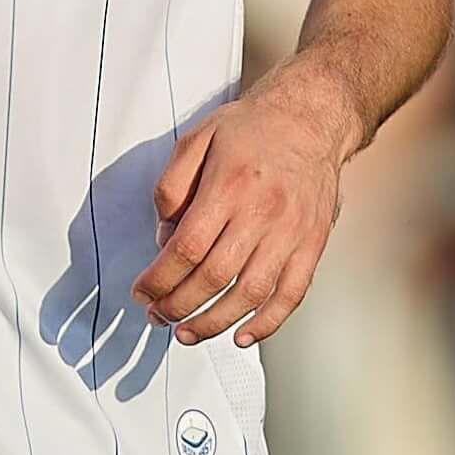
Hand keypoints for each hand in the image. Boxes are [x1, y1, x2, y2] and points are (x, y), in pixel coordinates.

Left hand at [130, 65, 354, 347]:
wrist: (311, 118)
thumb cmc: (251, 128)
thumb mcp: (196, 138)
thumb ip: (171, 187)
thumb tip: (163, 238)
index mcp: (229, 185)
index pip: (187, 248)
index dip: (159, 279)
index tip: (142, 293)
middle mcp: (263, 213)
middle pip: (215, 277)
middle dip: (179, 305)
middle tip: (158, 316)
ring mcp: (292, 232)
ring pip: (251, 294)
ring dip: (215, 322)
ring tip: (188, 333)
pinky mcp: (313, 244)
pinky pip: (291, 294)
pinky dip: (268, 323)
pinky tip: (242, 336)